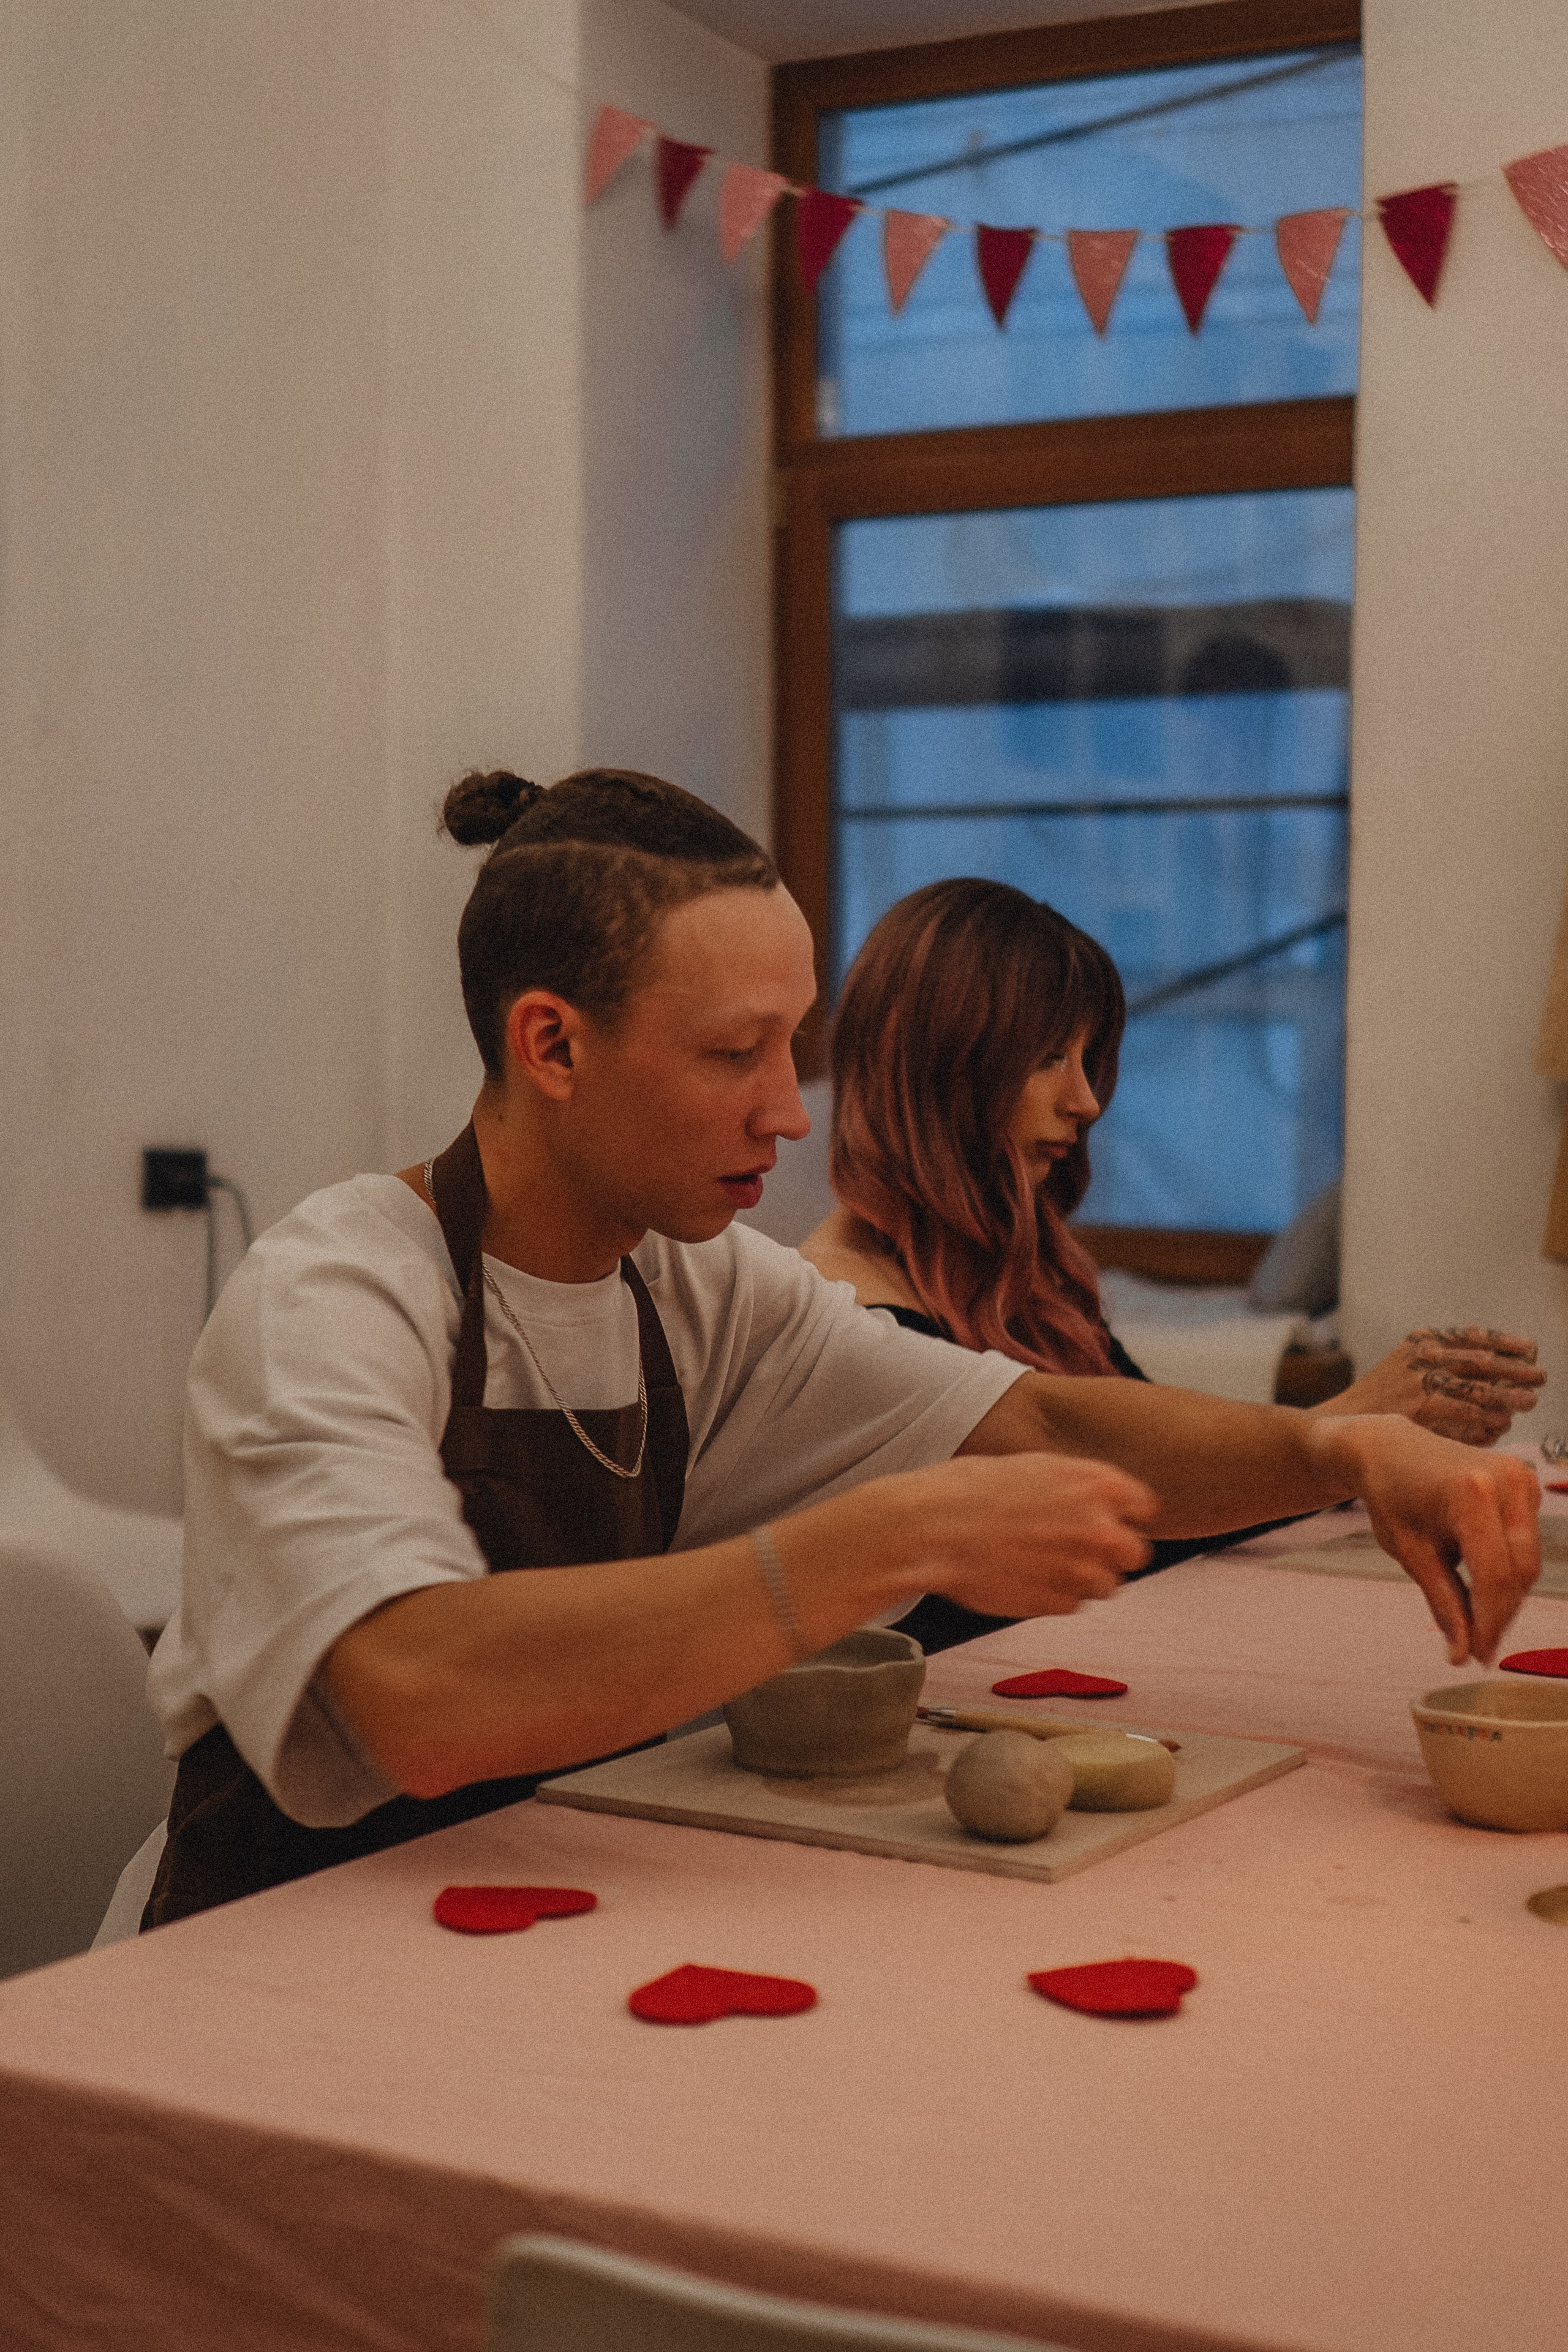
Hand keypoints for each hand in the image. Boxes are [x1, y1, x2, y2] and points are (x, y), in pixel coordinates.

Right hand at [900, 1452, 1155, 1619]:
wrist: (932, 1530)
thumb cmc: (969, 1490)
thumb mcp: (1034, 1468)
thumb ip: (1076, 1488)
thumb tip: (1093, 1504)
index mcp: (1097, 1484)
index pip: (1145, 1507)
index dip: (1125, 1515)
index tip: (1110, 1520)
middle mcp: (1101, 1528)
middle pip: (1135, 1553)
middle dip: (1112, 1553)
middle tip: (1076, 1548)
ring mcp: (1083, 1571)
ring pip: (1107, 1585)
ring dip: (1082, 1578)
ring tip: (1040, 1564)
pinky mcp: (1060, 1604)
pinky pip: (1073, 1604)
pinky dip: (1054, 1596)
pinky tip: (1022, 1577)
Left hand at [1323, 1417, 1540, 1663]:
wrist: (1389, 1448)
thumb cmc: (1392, 1495)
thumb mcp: (1410, 1553)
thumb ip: (1444, 1603)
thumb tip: (1462, 1653)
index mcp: (1472, 1493)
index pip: (1495, 1575)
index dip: (1490, 1623)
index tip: (1477, 1657)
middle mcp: (1506, 1480)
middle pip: (1519, 1570)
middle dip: (1500, 1613)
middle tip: (1476, 1648)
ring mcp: (1521, 1477)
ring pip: (1528, 1560)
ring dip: (1505, 1594)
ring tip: (1474, 1617)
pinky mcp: (1526, 1481)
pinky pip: (1526, 1539)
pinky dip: (1507, 1566)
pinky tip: (1479, 1579)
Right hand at [1325, 1327, 1543, 1445]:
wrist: (1349, 1419)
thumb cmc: (1388, 1394)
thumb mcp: (1411, 1362)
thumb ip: (1448, 1358)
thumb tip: (1502, 1362)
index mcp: (1423, 1340)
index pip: (1473, 1335)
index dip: (1506, 1342)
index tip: (1530, 1349)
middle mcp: (1422, 1357)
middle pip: (1481, 1361)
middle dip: (1515, 1370)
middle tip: (1540, 1378)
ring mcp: (1420, 1384)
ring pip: (1478, 1388)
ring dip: (1508, 1396)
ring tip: (1529, 1401)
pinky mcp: (1420, 1411)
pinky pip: (1464, 1414)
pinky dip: (1487, 1419)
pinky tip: (1502, 1423)